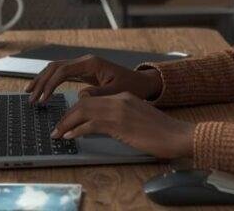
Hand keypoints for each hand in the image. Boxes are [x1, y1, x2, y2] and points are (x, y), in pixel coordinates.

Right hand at [25, 55, 162, 103]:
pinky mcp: (83, 72)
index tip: (43, 99)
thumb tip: (80, 96)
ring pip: (56, 69)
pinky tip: (42, 91)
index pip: (63, 71)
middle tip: (31, 97)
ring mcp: (83, 65)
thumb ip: (99, 94)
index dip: (50, 85)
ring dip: (42, 80)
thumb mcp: (117, 92)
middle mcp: (85, 61)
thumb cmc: (132, 86)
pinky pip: (62, 74)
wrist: (141, 83)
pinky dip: (50, 81)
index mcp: (92, 63)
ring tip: (30, 93)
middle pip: (55, 67)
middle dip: (41, 82)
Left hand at [50, 92, 193, 158]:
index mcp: (124, 97)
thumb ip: (121, 117)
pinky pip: (90, 124)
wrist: (177, 134)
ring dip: (67, 123)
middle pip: (84, 103)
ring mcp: (119, 110)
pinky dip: (76, 130)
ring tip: (58, 133)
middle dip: (67, 116)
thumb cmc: (161, 131)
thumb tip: (104, 125)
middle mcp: (119, 99)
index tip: (67, 121)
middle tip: (57, 128)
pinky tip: (70, 136)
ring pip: (83, 111)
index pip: (93, 99)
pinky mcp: (119, 123)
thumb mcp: (138, 118)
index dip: (76, 110)